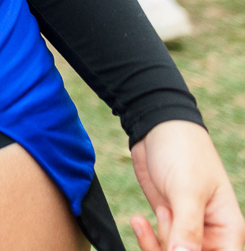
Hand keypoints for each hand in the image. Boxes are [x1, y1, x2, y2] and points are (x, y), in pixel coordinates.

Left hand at [130, 120, 241, 250]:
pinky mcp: (168, 225)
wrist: (157, 130)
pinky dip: (147, 238)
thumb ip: (188, 228)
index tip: (178, 249)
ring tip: (163, 209)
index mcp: (230, 232)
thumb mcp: (187, 191)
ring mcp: (188, 232)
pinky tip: (138, 220)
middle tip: (167, 216)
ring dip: (158, 242)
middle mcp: (212, 237)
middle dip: (172, 248)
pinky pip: (157, 246)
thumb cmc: (184, 153)